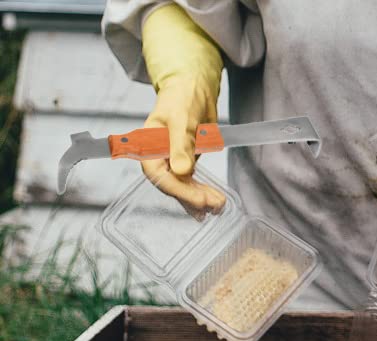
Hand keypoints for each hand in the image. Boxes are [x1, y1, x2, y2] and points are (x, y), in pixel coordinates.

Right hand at [142, 77, 225, 217]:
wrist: (193, 89)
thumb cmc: (182, 97)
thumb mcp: (182, 119)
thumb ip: (181, 145)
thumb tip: (181, 170)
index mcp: (148, 147)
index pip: (159, 176)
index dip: (179, 190)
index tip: (199, 200)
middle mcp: (158, 158)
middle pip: (172, 185)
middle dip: (193, 197)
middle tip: (213, 205)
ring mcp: (171, 163)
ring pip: (183, 187)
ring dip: (200, 198)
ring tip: (219, 205)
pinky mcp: (184, 164)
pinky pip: (191, 183)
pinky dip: (202, 192)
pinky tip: (214, 201)